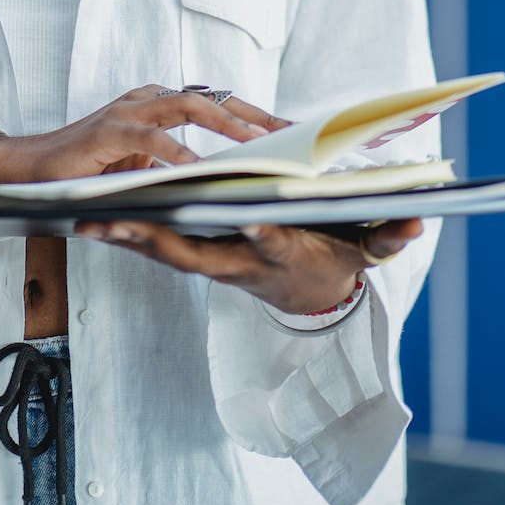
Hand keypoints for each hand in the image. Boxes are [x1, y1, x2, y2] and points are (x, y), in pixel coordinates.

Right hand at [0, 85, 287, 188]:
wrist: (29, 169)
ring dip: (225, 124)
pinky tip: (199, 168)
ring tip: (257, 143)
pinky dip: (176, 151)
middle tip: (289, 133)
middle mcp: (145, 100)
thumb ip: (171, 163)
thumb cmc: (85, 170)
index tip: (289, 129)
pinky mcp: (108, 131)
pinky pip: (150, 138)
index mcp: (155, 105)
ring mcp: (127, 111)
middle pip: (209, 97)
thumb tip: (219, 179)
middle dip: (252, 114)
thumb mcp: (138, 165)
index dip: (251, 114)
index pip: (213, 103)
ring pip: (186, 106)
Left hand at [74, 215, 424, 313]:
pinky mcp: (194, 253)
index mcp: (278, 254)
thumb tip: (418, 220)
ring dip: (126, 237)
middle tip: (117, 224)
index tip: (245, 217)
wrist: (310, 289)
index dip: (258, 232)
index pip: (265, 243)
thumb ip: (388, 236)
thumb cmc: (333, 257)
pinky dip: (127, 231)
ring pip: (164, 251)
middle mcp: (239, 261)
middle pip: (194, 254)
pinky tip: (96, 215)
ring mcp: (212, 261)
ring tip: (87, 219)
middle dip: (155, 240)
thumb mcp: (365, 249)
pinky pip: (156, 244)